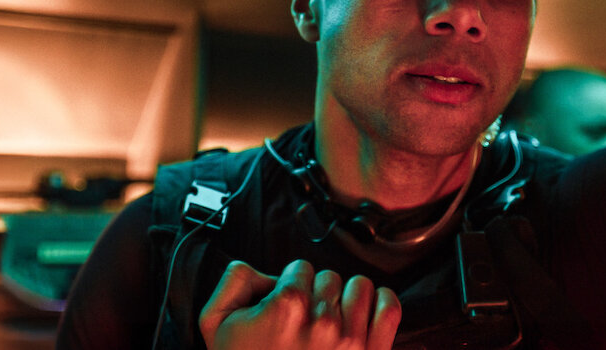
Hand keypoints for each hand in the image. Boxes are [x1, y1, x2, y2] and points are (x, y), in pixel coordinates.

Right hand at [199, 259, 400, 348]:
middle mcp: (323, 320)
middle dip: (315, 293)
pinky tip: (364, 314)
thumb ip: (235, 280)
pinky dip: (381, 304)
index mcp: (288, 306)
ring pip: (359, 286)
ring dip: (346, 298)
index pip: (300, 267)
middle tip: (304, 319)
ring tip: (332, 318)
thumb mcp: (216, 322)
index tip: (285, 304)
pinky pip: (389, 307)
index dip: (289, 284)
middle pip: (328, 277)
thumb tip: (265, 271)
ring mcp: (352, 338)